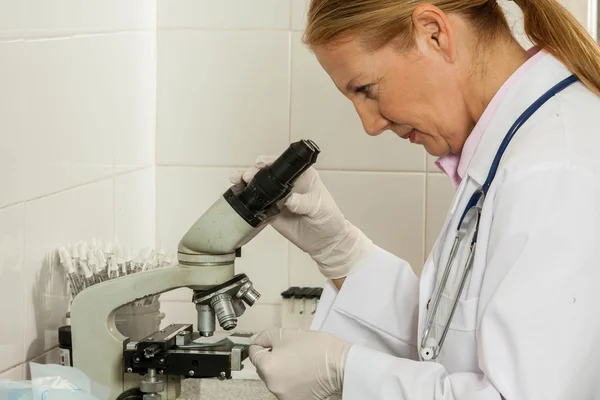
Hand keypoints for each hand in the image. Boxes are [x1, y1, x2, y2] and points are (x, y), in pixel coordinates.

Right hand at [230, 156, 373, 278]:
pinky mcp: (272, 213)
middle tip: (245, 177)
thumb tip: (289, 199)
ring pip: (258, 188)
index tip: (259, 163)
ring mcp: (278, 199)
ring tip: (236, 182)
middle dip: (252, 172)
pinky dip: (247, 202)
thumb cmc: (329, 219)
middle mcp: (288, 185)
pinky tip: (239, 199)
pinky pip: (257, 206)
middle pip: (266, 174)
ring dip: (246, 184)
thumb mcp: (319, 208)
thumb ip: (303, 202)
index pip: (283, 165)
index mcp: (301, 176)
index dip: (269, 162)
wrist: (326, 242)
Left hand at [249, 328, 351, 399]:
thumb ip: (264, 336)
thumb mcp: (285, 333)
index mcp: (267, 368)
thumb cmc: (316, 348)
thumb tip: (255, 341)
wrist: (338, 364)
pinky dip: (292, 381)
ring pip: (276, 378)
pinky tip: (303, 371)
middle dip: (272, 358)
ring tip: (299, 361)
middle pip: (264, 368)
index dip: (261, 345)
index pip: (253, 354)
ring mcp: (284, 396)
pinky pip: (287, 388)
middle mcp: (272, 385)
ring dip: (282, 370)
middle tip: (289, 349)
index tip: (268, 343)